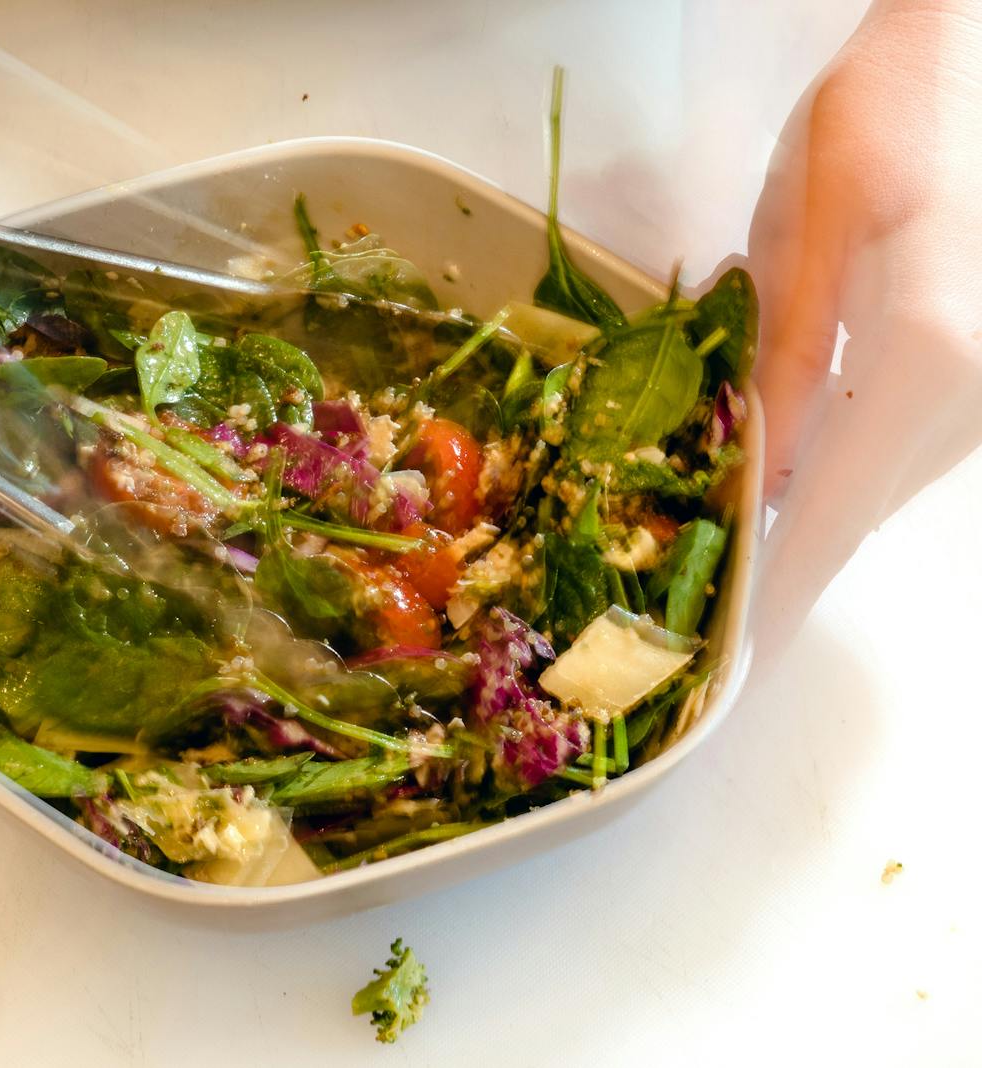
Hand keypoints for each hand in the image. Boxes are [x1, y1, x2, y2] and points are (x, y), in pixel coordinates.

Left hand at [747, 0, 981, 656]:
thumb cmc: (898, 102)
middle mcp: (973, 390)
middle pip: (853, 515)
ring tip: (713, 548)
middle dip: (773, 568)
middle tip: (693, 610)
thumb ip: (781, 348)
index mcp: (925, 351)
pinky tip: (777, 464)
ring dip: (797, 519)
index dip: (778, 601)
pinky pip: (898, 448)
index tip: (733, 670)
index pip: (830, 515)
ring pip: (875, 488)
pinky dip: (834, 469)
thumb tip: (756, 466)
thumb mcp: (807, 214)